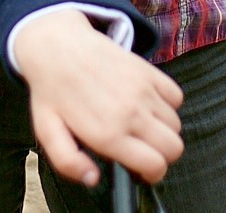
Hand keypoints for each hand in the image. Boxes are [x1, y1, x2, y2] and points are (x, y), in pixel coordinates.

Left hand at [13, 10, 183, 186]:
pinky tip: (147, 105)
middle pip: (174, 148)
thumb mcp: (48, 132)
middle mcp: (132, 113)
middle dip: (162, 156)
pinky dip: (168, 105)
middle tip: (142, 150)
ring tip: (140, 125)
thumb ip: (69, 163)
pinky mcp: (148, 71)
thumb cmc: (53, 91)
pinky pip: (176, 96)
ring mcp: (143, 90)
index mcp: (108, 134)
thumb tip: (93, 179)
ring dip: (163, 131)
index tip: (140, 170)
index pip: (155, 166)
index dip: (152, 174)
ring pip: (176, 125)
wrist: (58, 46)